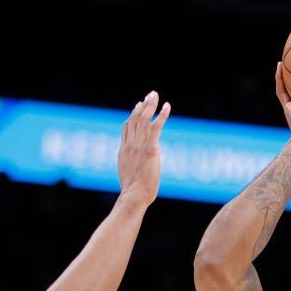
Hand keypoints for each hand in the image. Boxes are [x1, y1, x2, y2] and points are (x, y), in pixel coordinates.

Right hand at [118, 91, 170, 206]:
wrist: (134, 195)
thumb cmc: (133, 191)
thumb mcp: (127, 174)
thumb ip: (130, 164)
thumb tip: (133, 166)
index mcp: (123, 150)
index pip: (126, 127)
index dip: (132, 114)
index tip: (138, 105)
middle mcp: (130, 145)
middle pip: (134, 119)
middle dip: (142, 105)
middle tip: (150, 95)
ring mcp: (139, 146)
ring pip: (144, 119)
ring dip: (150, 105)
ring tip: (155, 95)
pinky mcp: (150, 149)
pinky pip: (156, 127)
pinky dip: (161, 115)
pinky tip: (166, 106)